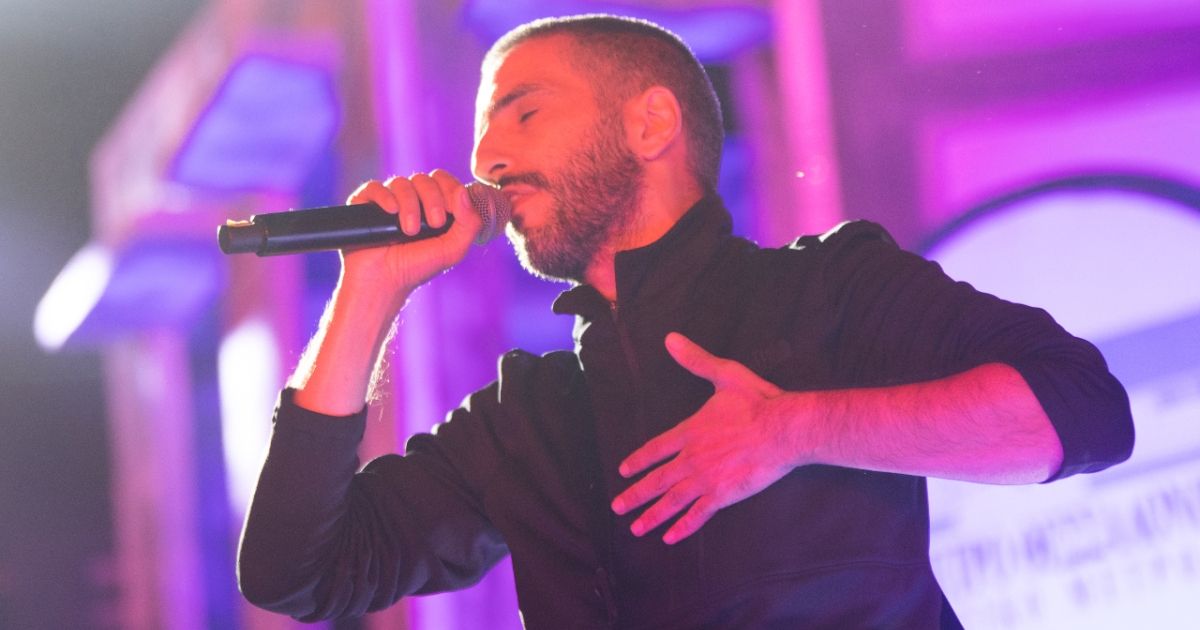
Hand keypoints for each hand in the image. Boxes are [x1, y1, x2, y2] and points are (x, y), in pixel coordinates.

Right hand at [341, 170, 483, 299]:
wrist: (384, 282)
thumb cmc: (418, 267)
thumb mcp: (453, 249)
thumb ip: (469, 223)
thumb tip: (462, 191)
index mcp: (433, 205)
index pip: (444, 180)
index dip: (450, 189)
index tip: (450, 213)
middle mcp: (411, 199)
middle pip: (425, 179)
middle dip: (433, 199)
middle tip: (433, 224)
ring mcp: (388, 200)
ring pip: (402, 182)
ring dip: (410, 205)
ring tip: (409, 231)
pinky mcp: (365, 204)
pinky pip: (375, 187)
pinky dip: (386, 197)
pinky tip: (391, 212)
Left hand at [611, 333, 804, 543]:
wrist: (783, 428)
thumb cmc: (756, 401)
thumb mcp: (724, 374)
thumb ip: (695, 360)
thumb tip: (671, 339)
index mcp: (689, 431)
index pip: (655, 449)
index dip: (638, 461)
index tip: (623, 471)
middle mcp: (691, 458)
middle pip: (656, 481)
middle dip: (634, 495)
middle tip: (617, 507)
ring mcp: (705, 479)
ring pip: (671, 501)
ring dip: (651, 516)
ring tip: (635, 529)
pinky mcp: (724, 495)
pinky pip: (698, 515)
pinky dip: (683, 527)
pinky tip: (670, 538)